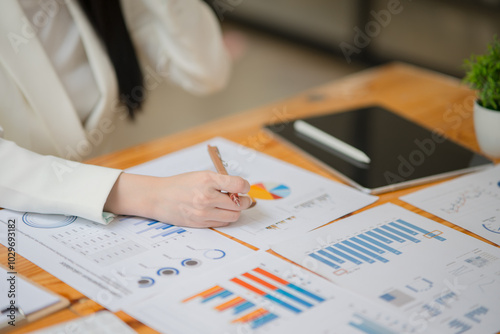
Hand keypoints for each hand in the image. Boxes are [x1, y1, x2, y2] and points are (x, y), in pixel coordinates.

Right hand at [104, 171, 251, 227]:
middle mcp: (206, 197)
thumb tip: (241, 189)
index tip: (244, 187)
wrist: (158, 197)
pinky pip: (222, 223)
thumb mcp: (201, 175)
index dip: (245, 186)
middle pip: (239, 204)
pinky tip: (219, 211)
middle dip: (244, 201)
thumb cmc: (180, 184)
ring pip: (233, 216)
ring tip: (230, 205)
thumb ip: (221, 181)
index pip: (238, 185)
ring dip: (235, 211)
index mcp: (207, 180)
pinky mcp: (200, 223)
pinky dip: (225, 218)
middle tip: (241, 198)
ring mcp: (203, 212)